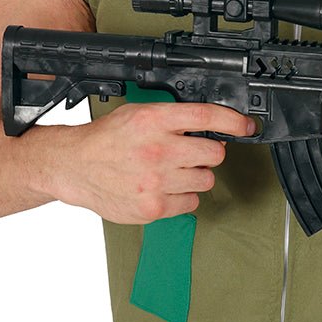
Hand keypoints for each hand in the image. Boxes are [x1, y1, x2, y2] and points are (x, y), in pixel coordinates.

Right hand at [42, 101, 255, 224]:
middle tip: (191, 153)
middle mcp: (158, 150)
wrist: (75, 166)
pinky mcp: (153, 207)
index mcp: (155, 121)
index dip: (233, 121)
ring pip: (205, 180)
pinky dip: (183, 197)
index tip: (246, 126)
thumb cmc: (107, 140)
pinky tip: (165, 188)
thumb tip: (209, 124)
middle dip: (207, 153)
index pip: (207, 117)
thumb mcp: (140, 114)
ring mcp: (156, 181)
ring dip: (195, 176)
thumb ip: (173, 118)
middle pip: (213, 154)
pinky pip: (190, 203)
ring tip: (173, 171)